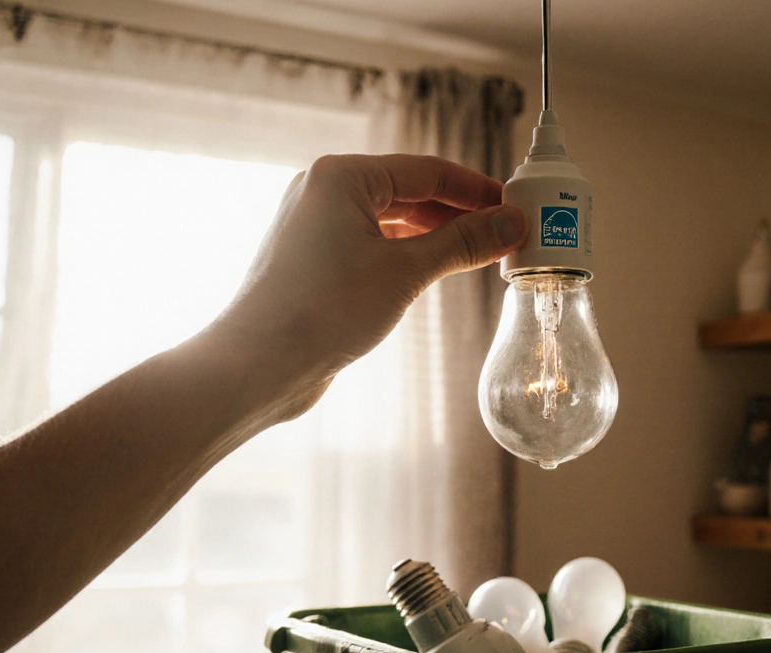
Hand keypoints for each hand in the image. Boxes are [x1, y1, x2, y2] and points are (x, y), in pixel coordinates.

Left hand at [208, 153, 525, 416]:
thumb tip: (510, 223)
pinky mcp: (313, 259)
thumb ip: (462, 243)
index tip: (513, 205)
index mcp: (342, 176)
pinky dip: (407, 253)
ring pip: (391, 220)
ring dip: (435, 235)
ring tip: (478, 254)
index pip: (426, 170)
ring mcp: (315, 225)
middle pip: (409, 192)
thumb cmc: (322, 309)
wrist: (258, 363)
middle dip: (458, 213)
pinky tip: (434, 271)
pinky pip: (373, 243)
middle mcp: (323, 191)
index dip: (475, 188)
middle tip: (504, 232)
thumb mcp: (406, 272)